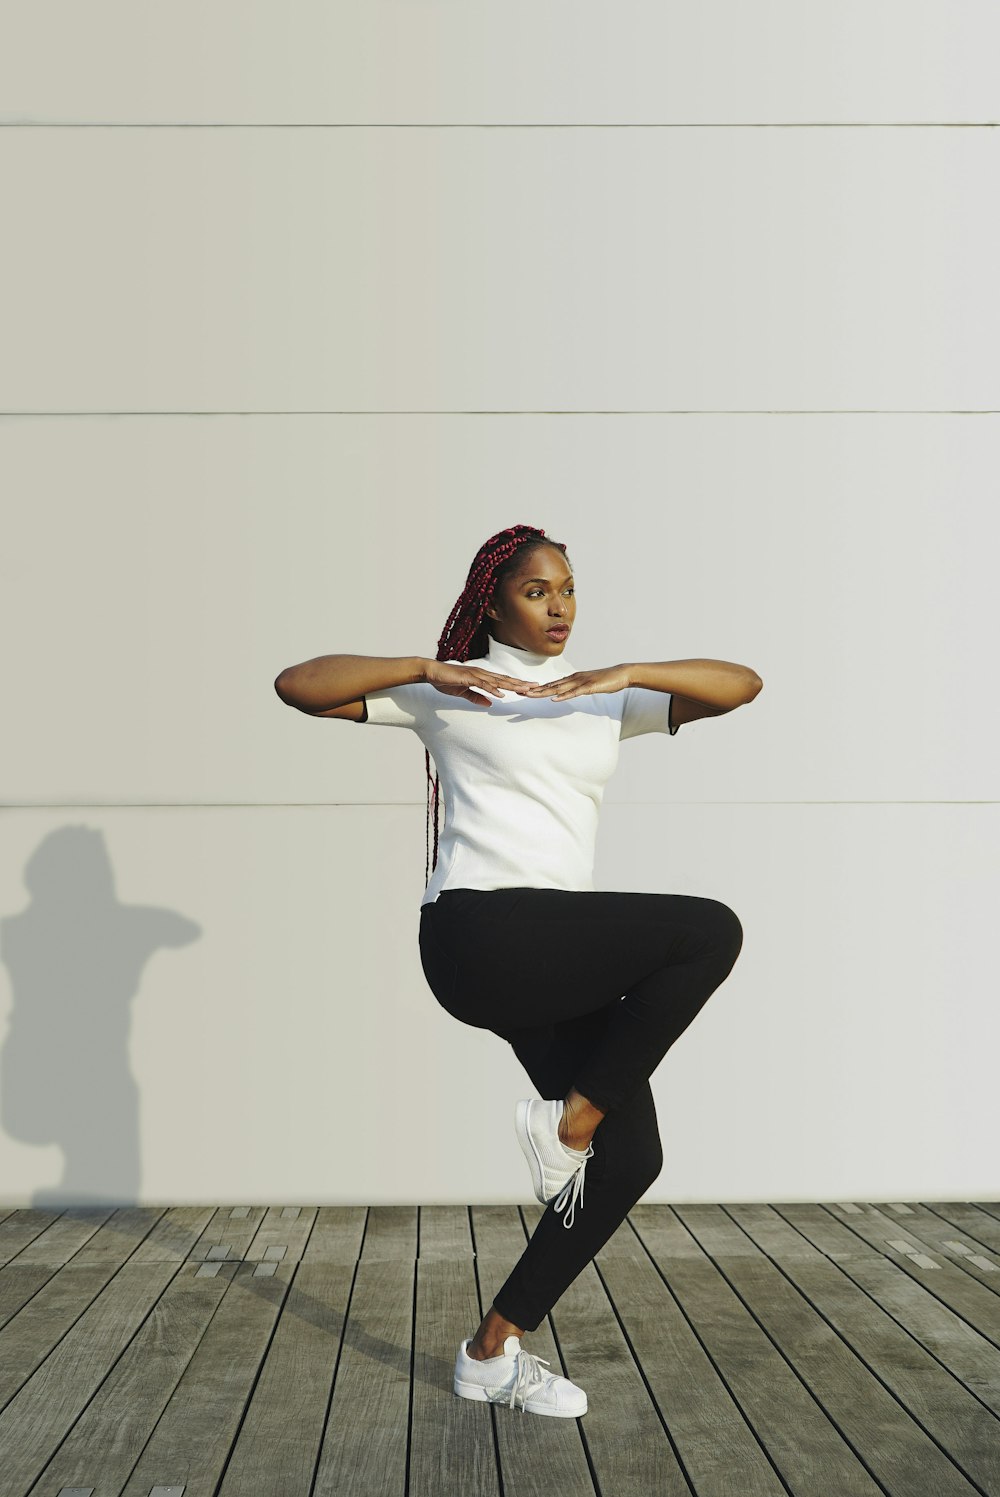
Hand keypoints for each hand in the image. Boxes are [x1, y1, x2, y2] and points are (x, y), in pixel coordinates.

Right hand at [424, 659, 537, 706]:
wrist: (432, 673)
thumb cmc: (446, 681)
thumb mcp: (463, 693)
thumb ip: (477, 697)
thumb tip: (490, 703)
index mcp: (482, 677)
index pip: (502, 681)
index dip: (516, 685)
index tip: (529, 688)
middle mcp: (481, 674)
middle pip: (505, 680)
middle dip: (521, 683)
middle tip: (536, 687)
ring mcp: (475, 674)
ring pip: (497, 681)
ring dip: (512, 685)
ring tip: (524, 690)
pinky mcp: (467, 678)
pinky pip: (482, 684)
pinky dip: (492, 689)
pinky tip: (501, 694)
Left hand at [513, 664, 631, 700]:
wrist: (621, 673)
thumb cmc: (606, 680)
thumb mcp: (588, 685)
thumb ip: (578, 688)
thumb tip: (568, 692)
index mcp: (572, 679)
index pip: (551, 685)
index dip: (537, 689)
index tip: (524, 691)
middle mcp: (573, 678)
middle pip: (550, 686)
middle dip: (534, 690)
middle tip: (519, 692)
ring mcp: (581, 682)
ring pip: (559, 688)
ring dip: (544, 692)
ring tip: (530, 695)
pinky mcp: (589, 687)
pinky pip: (574, 692)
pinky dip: (564, 696)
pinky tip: (554, 699)